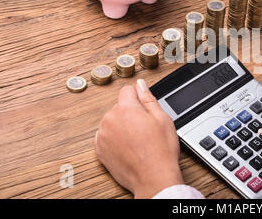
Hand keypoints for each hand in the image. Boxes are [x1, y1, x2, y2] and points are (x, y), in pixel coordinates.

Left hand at [95, 79, 182, 197]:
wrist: (153, 178)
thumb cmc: (160, 151)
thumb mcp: (162, 118)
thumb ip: (148, 98)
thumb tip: (140, 85)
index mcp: (126, 109)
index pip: (127, 90)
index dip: (138, 96)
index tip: (144, 107)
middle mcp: (110, 120)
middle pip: (119, 107)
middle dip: (131, 113)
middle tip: (146, 128)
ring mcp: (102, 136)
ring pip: (112, 122)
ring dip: (122, 126)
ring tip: (138, 140)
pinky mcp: (99, 150)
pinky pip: (106, 137)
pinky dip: (115, 139)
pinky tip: (129, 147)